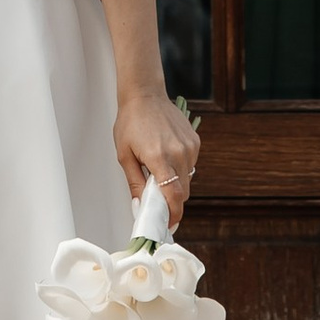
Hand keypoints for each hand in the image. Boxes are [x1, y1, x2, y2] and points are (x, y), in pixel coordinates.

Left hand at [115, 86, 199, 219]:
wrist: (145, 95)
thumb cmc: (131, 122)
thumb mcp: (124, 155)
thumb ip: (135, 183)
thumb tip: (140, 206)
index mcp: (159, 158)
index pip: (174, 196)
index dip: (173, 214)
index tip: (168, 224)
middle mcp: (179, 153)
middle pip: (183, 191)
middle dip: (173, 202)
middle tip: (159, 205)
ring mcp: (189, 147)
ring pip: (188, 179)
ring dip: (176, 185)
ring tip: (160, 176)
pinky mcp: (195, 142)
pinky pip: (190, 165)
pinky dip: (181, 170)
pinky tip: (167, 160)